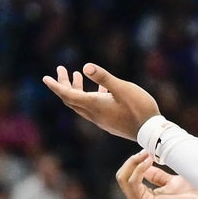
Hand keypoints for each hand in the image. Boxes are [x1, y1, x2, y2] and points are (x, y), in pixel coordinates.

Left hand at [42, 63, 159, 141]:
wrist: (152, 132)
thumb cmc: (140, 108)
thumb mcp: (123, 89)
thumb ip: (104, 78)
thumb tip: (86, 67)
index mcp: (94, 105)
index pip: (68, 95)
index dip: (56, 86)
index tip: (45, 78)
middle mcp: (94, 114)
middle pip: (71, 99)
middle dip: (63, 84)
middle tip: (61, 69)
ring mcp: (101, 119)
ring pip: (81, 103)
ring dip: (76, 89)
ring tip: (75, 74)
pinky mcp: (109, 120)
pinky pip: (93, 106)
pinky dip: (90, 94)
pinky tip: (101, 88)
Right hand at [116, 151, 197, 198]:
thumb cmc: (190, 195)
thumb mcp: (170, 182)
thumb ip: (156, 176)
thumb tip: (145, 161)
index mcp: (143, 198)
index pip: (127, 177)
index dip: (135, 161)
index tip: (147, 151)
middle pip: (122, 176)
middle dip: (132, 161)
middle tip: (145, 151)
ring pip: (123, 178)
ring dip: (134, 162)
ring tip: (147, 154)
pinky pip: (132, 182)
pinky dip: (139, 169)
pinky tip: (149, 161)